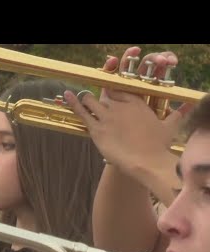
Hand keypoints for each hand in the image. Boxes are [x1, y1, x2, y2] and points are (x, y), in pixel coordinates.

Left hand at [64, 46, 189, 174]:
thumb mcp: (169, 127)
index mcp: (137, 102)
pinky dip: (73, 103)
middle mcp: (121, 106)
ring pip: (91, 102)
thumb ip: (175, 115)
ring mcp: (107, 117)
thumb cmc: (158, 146)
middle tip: (94, 100)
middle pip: (105, 96)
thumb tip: (184, 109)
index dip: (113, 93)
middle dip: (99, 98)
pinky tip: (67, 95)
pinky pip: (82, 113)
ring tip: (78, 96)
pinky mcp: (96, 129)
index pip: (120, 90)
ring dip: (84, 98)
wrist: (147, 161)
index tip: (109, 94)